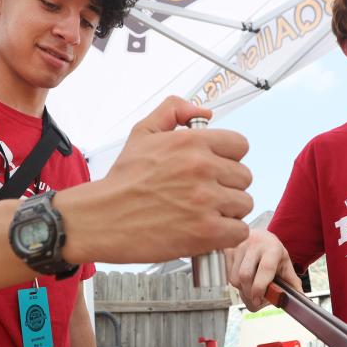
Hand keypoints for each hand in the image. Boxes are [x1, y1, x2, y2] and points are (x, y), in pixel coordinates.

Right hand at [59, 97, 252, 263]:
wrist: (101, 218)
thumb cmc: (122, 181)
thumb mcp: (142, 132)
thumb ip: (173, 111)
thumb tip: (204, 112)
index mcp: (191, 142)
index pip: (240, 145)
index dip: (228, 158)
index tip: (215, 169)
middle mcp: (202, 168)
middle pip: (244, 177)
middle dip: (228, 186)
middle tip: (206, 195)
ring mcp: (206, 201)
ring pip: (244, 204)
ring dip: (228, 211)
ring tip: (205, 213)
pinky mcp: (206, 232)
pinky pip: (239, 231)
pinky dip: (227, 235)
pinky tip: (208, 231)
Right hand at [225, 228, 301, 311]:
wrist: (260, 236)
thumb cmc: (272, 252)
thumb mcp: (285, 264)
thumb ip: (292, 282)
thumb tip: (300, 300)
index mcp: (273, 248)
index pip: (265, 268)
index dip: (261, 287)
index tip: (259, 300)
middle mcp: (255, 244)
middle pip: (245, 276)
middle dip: (249, 293)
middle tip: (256, 299)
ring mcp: (239, 246)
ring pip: (234, 278)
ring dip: (242, 290)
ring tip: (250, 288)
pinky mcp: (228, 250)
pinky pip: (227, 275)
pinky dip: (235, 284)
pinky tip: (243, 280)